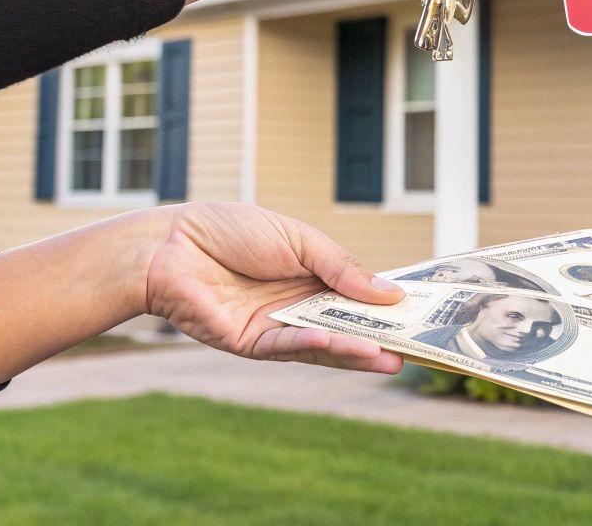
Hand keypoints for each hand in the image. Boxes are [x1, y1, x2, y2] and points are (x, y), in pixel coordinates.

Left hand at [144, 202, 405, 372]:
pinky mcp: (251, 344)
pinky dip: (314, 344)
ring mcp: (276, 326)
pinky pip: (288, 347)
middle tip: (416, 350)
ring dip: (355, 352)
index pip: (357, 295)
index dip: (386, 306)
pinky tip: (339, 343)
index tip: (420, 316)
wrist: (171, 245)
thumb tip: (390, 293)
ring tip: (390, 359)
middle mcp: (298, 304)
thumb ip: (341, 268)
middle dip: (379, 339)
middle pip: (346, 326)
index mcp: (312, 275)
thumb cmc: (230, 231)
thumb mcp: (299, 239)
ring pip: (323, 343)